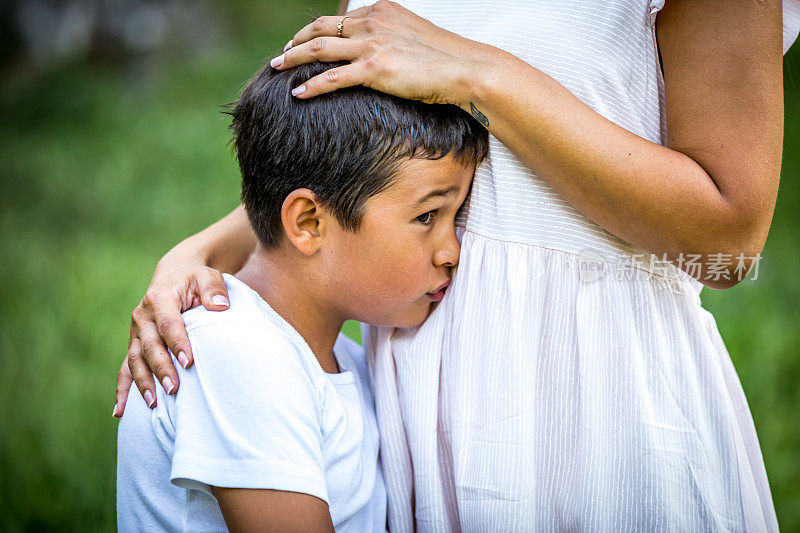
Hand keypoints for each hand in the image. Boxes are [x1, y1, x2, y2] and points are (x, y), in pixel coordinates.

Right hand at [113, 256, 229, 416]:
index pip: (168, 323)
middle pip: (150, 346)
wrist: (175, 276)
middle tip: (174, 388)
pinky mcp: (134, 345)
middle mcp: (142, 316)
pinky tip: (121, 411)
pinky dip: (123, 390)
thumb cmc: (195, 279)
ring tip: (154, 403)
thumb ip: (214, 289)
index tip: (189, 362)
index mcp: (159, 298)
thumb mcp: (207, 276)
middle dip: (161, 368)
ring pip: (135, 360)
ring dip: (143, 382)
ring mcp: (135, 332)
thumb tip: (220, 307)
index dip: (177, 343)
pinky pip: (125, 369)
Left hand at [270, 0, 495, 105]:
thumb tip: (383, 58)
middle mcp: (373, 21)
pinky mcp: (374, 69)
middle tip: (282, 54)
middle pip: (322, 27)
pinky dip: (311, 85)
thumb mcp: (415, 39)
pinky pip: (332, 78)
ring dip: (293, 58)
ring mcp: (372, 44)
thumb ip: (392, 40)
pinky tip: (298, 93)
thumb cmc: (446, 60)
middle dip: (297, 40)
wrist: (465, 69)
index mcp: (382, 11)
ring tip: (277, 67)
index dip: (318, 30)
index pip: (341, 18)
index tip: (305, 42)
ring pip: (319, 48)